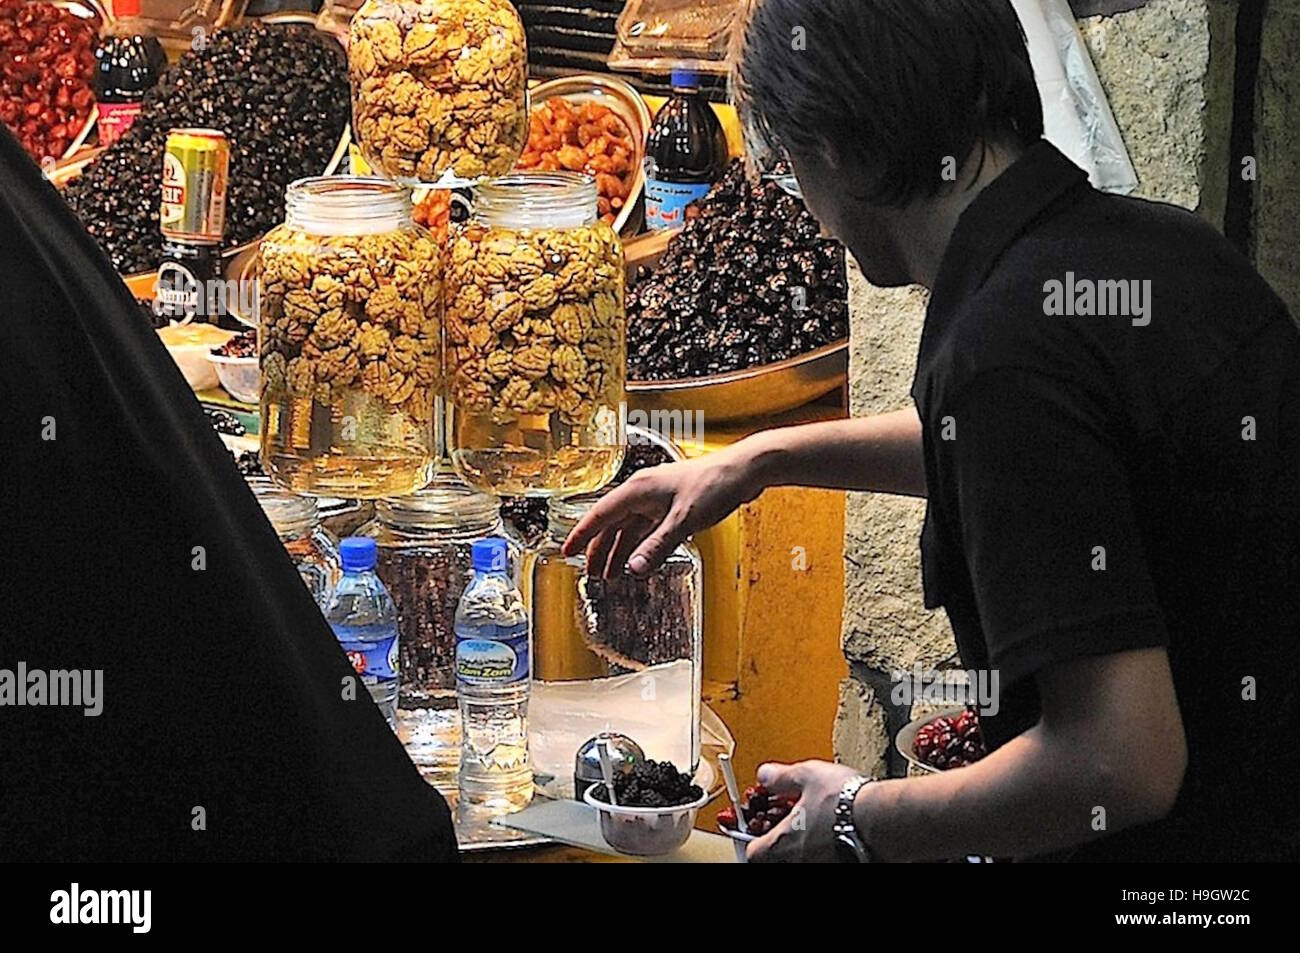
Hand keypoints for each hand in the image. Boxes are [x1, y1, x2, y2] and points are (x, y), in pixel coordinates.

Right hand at [561, 445, 763, 577]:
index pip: (599, 514)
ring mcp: (658, 498)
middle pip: (611, 523)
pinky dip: (638, 545)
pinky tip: (637, 559)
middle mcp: (644, 492)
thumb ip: (657, 547)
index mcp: (638, 490)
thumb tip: (633, 567)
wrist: (744, 470)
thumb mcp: (684, 520)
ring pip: (629, 528)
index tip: (567, 550)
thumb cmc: (716, 484)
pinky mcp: (672, 505)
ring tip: (610, 573)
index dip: (582, 534)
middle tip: (589, 571)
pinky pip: (646, 528)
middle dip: (598, 549)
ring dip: (618, 550)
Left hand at [746, 760, 862, 862]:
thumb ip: (781, 778)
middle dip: (781, 843)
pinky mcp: (846, 863)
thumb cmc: (845, 800)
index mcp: (784, 842)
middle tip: (789, 825)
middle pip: (777, 859)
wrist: (885, 818)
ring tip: (817, 826)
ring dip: (806, 846)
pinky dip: (827, 849)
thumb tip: (765, 775)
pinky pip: (826, 858)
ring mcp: (823, 865)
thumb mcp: (807, 776)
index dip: (753, 839)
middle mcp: (800, 861)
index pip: (753, 853)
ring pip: (804, 859)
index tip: (759, 827)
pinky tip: (838, 832)